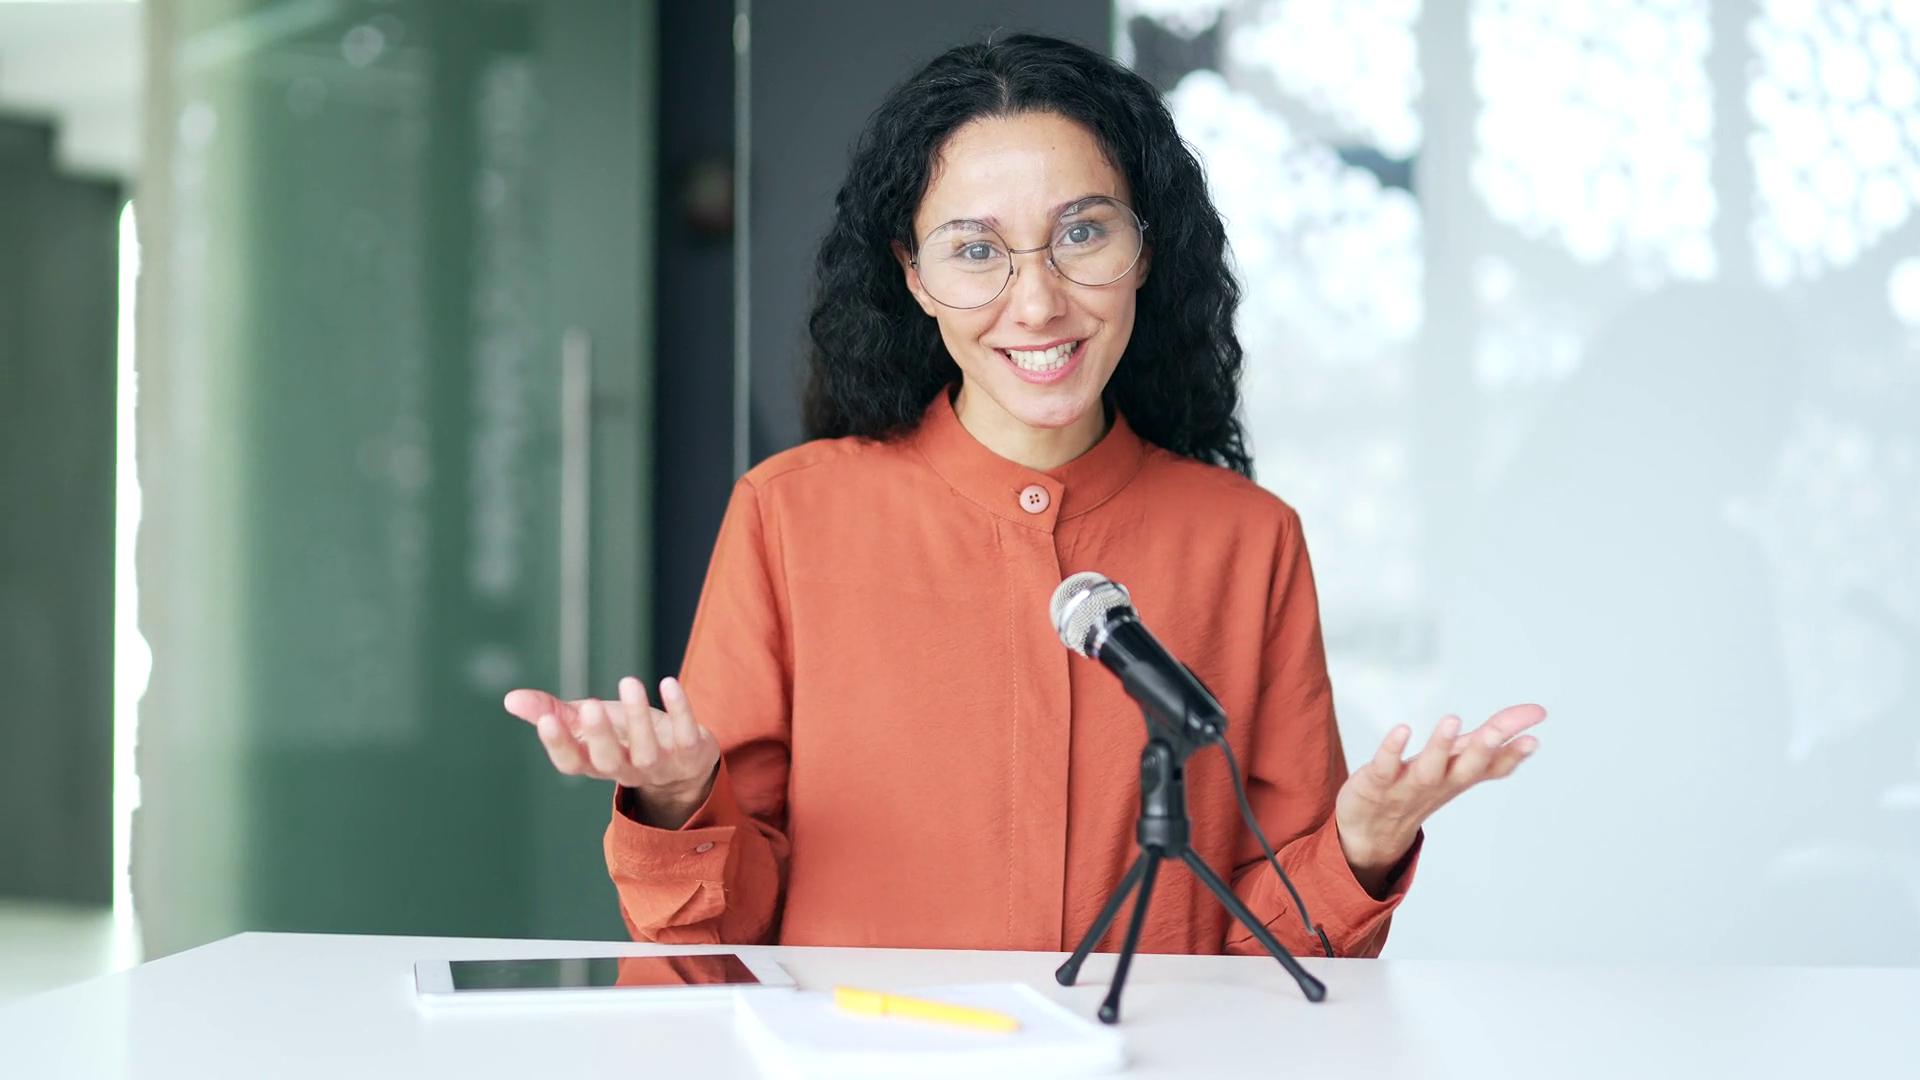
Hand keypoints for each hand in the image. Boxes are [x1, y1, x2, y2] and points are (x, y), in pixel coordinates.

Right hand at [504, 675, 719, 827]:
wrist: (683, 759)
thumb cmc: (625, 736)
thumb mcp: (588, 723)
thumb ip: (552, 711)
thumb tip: (510, 699)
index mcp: (596, 763)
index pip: (572, 763)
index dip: (558, 745)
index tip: (545, 720)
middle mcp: (625, 770)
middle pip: (609, 761)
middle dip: (599, 735)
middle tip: (589, 706)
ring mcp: (660, 767)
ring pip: (647, 752)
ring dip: (638, 718)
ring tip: (629, 682)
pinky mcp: (690, 755)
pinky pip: (685, 736)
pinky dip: (680, 711)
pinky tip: (668, 683)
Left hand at [1334, 704, 1546, 893]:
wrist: (1370, 834)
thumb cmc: (1417, 792)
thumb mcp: (1454, 768)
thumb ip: (1486, 747)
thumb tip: (1527, 727)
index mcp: (1458, 778)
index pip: (1491, 767)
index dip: (1513, 753)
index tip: (1535, 735)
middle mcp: (1438, 784)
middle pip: (1465, 769)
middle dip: (1483, 749)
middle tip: (1498, 730)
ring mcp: (1407, 786)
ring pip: (1428, 770)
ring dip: (1441, 746)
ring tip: (1452, 721)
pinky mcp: (1376, 784)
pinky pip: (1385, 767)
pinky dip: (1392, 750)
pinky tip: (1402, 730)